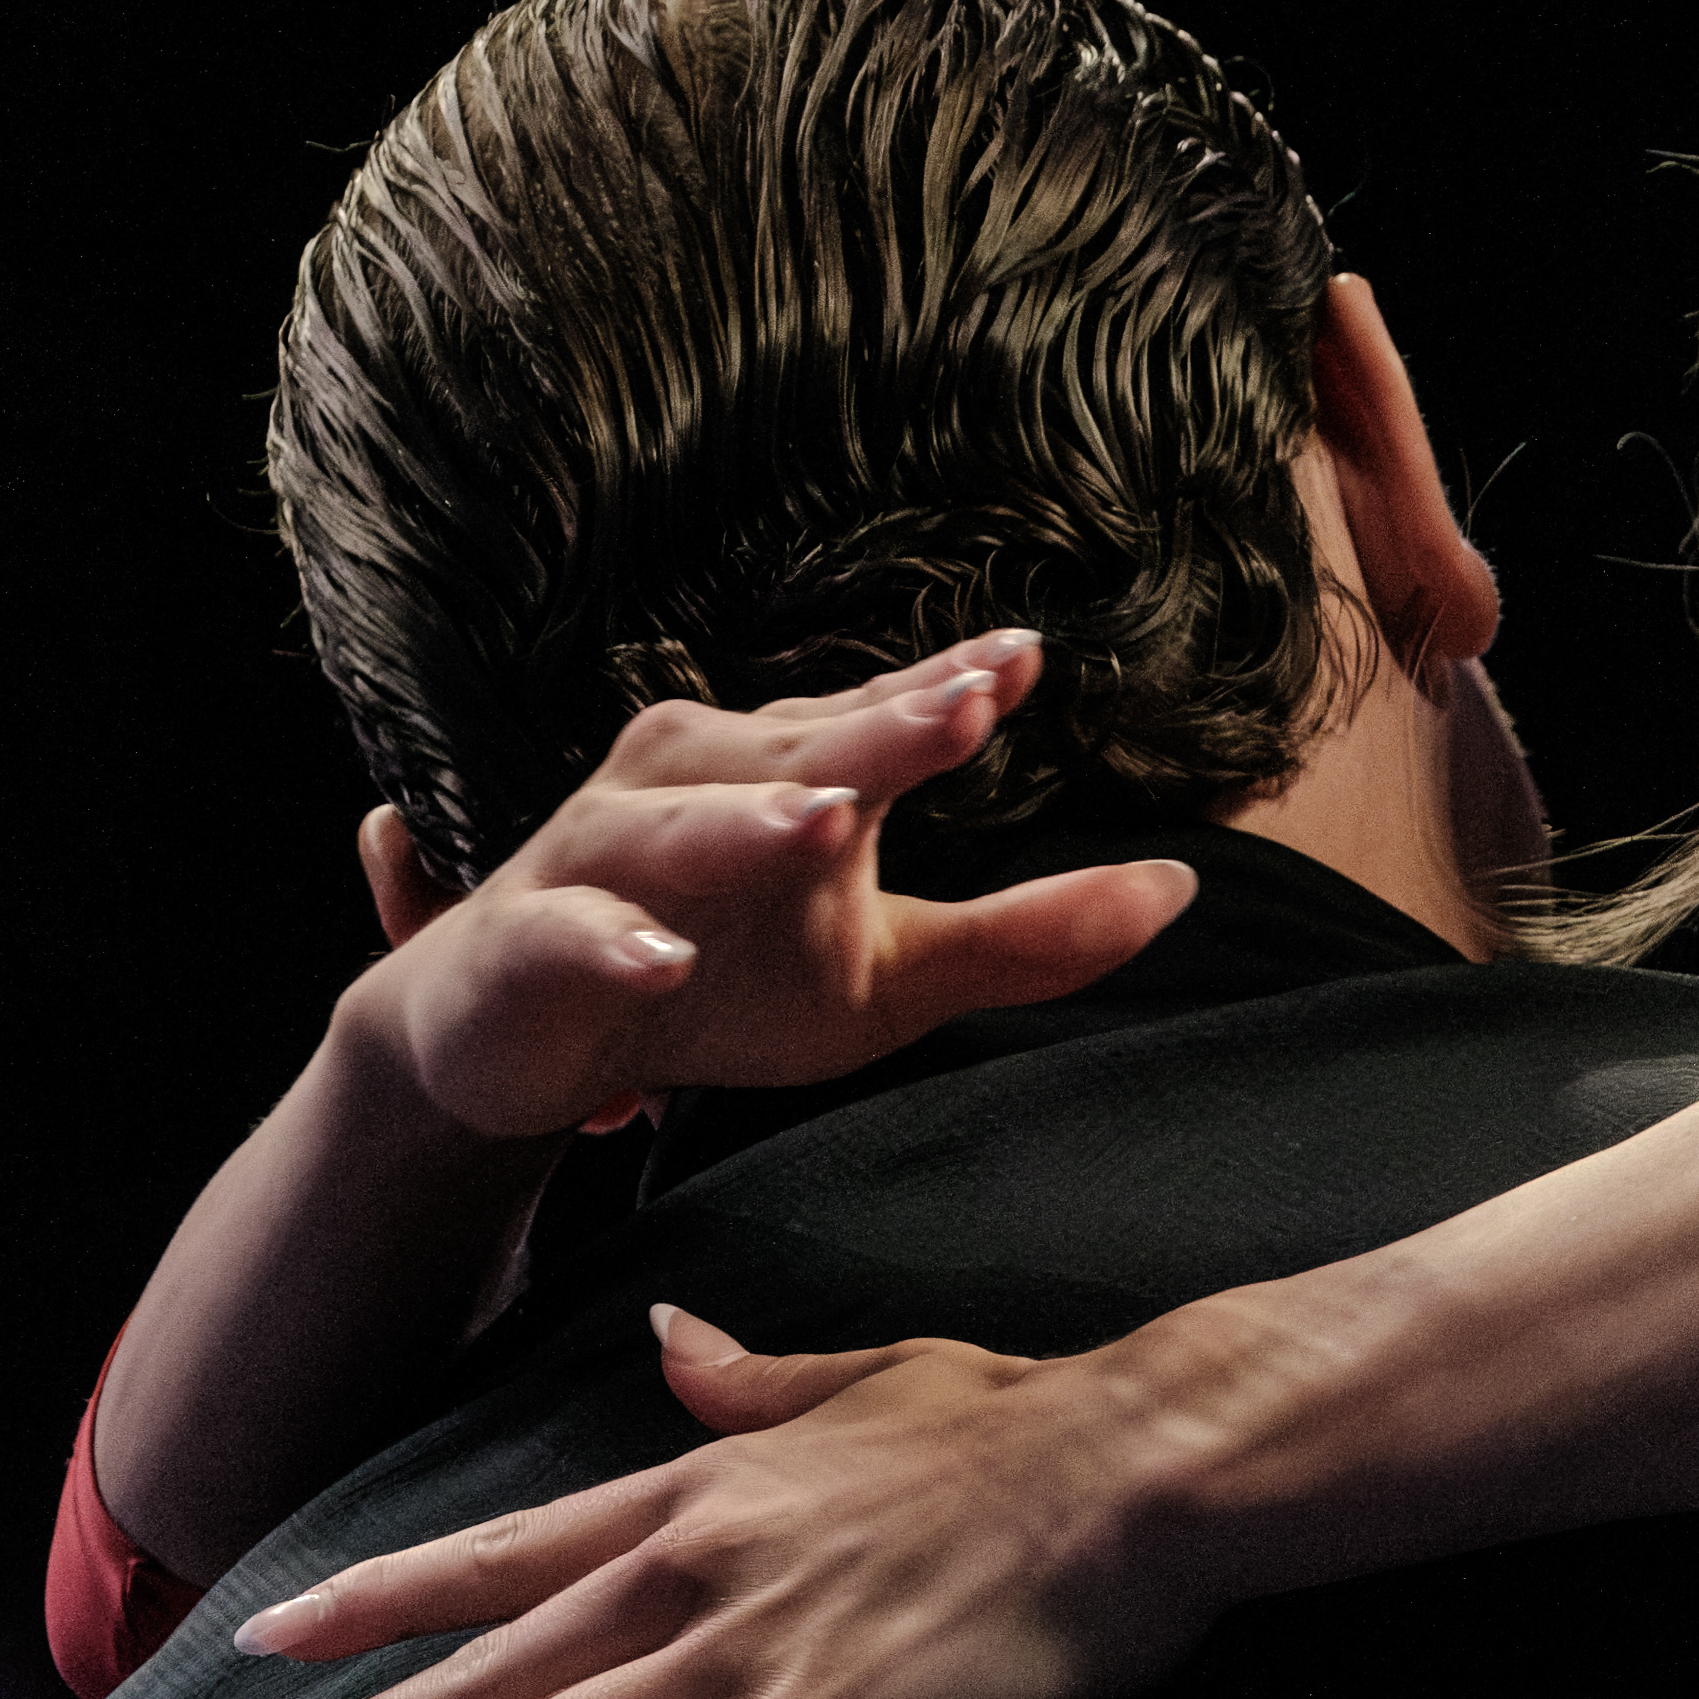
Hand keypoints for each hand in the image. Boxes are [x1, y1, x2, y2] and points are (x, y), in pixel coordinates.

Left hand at [199, 1306, 1223, 1698]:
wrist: (1131, 1472)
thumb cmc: (1028, 1425)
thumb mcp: (874, 1377)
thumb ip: (755, 1382)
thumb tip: (670, 1350)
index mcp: (702, 1485)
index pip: (494, 1554)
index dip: (371, 1601)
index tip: (264, 1642)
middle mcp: (683, 1571)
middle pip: (471, 1674)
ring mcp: (728, 1660)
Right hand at [343, 631, 1196, 1138]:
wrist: (515, 1041)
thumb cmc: (719, 985)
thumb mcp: (889, 979)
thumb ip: (1024, 938)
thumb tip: (1183, 888)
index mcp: (791, 776)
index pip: (885, 720)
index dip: (952, 689)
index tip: (1031, 657)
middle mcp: (693, 785)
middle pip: (796, 750)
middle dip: (880, 728)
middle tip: (971, 701)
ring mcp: (600, 858)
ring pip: (677, 826)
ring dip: (746, 821)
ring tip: (824, 822)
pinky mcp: (526, 943)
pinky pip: (568, 933)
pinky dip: (610, 939)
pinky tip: (661, 955)